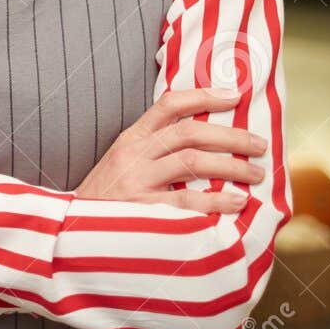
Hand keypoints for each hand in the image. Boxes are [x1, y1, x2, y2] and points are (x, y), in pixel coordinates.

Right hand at [74, 88, 266, 213]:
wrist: (69, 232)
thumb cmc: (105, 199)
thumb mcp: (120, 163)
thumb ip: (151, 149)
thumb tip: (202, 141)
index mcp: (130, 139)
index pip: (169, 105)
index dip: (204, 96)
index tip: (235, 96)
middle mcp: (133, 155)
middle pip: (190, 132)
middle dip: (231, 136)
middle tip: (259, 145)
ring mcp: (137, 181)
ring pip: (193, 161)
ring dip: (232, 166)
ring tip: (256, 174)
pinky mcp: (143, 210)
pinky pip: (188, 201)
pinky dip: (217, 201)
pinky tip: (237, 202)